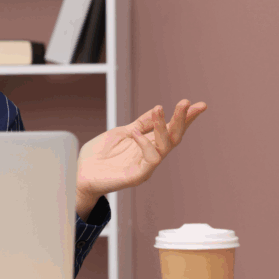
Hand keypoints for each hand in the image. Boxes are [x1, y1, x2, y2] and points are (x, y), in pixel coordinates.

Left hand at [77, 99, 207, 197]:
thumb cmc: (98, 156)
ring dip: (163, 127)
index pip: (170, 129)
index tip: (199, 105)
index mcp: (147, 143)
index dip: (185, 118)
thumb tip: (158, 109)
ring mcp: (145, 166)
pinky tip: (136, 133)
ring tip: (159, 109)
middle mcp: (150, 154)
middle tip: (185, 103)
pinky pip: (150, 160)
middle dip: (181, 119)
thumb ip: (140, 124)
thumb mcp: (120, 133)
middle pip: (173, 137)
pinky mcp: (137, 176)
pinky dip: (145, 144)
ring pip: (165, 146)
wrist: (80, 174)